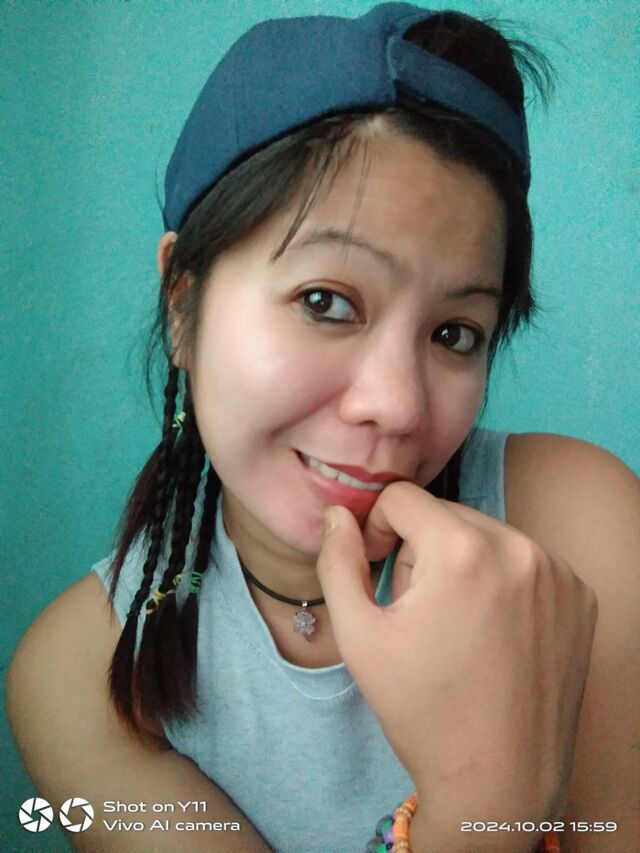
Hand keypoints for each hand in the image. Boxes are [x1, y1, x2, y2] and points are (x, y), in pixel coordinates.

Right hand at [316, 482, 597, 833]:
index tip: (380, 572)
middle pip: (445, 515)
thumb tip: (339, 513)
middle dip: (422, 550)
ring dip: (462, 564)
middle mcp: (519, 548)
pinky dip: (502, 581)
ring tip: (458, 626)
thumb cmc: (422, 711)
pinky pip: (524, 561)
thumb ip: (338, 561)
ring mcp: (558, 572)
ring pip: (486, 535)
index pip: (403, 497)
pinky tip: (494, 632)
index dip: (378, 529)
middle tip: (420, 613)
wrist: (499, 782)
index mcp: (462, 550)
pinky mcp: (580, 596)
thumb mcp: (359, 637)